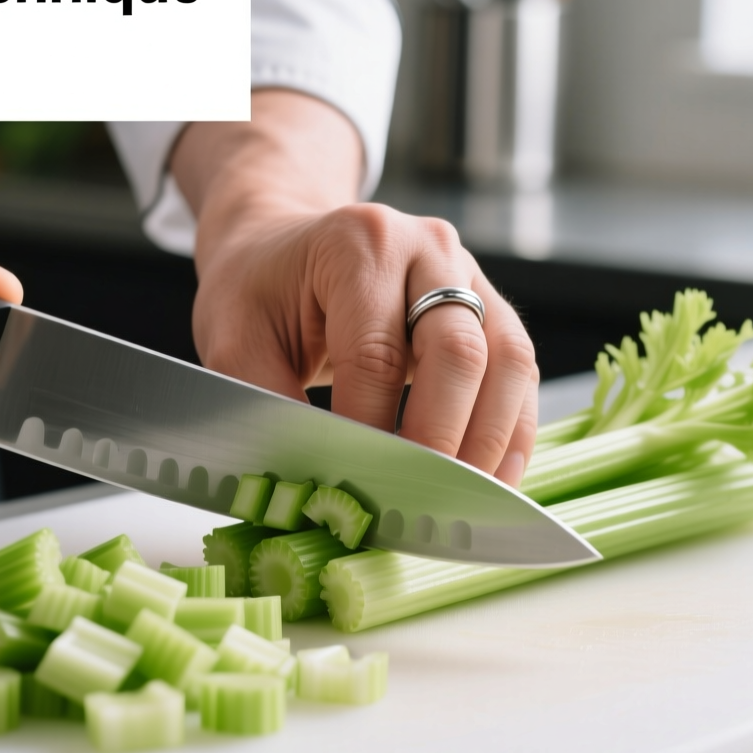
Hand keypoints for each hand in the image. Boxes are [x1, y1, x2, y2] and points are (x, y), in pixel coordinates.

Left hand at [175, 92, 538, 484]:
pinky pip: (519, 370)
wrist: (284, 246)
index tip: (359, 492)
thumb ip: (264, 403)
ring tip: (464, 505)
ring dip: (490, 442)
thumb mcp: (233, 338)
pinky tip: (494, 478)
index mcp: (357, 245)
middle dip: (441, 441)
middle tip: (418, 507)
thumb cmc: (259, 292)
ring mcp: (468, 273)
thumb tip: (309, 480)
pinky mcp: (490, 307)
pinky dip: (512, 429)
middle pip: (458, 351)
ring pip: (508, 359)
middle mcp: (426, 248)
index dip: (372, 432)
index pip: (377, 354)